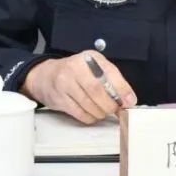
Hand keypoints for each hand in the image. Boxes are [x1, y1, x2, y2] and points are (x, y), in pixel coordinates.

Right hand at [20, 51, 136, 123]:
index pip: (109, 73)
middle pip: (97, 91)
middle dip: (110, 104)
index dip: (122, 89)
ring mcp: (64, 83)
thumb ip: (113, 80)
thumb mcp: (94, 68)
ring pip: (88, 104)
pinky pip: (79, 113)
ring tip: (104, 112)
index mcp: (89, 57)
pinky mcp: (58, 98)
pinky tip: (92, 114)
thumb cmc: (76, 72)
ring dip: (100, 112)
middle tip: (115, 110)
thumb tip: (129, 99)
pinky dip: (90, 117)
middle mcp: (75, 67)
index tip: (130, 101)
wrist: (45, 76)